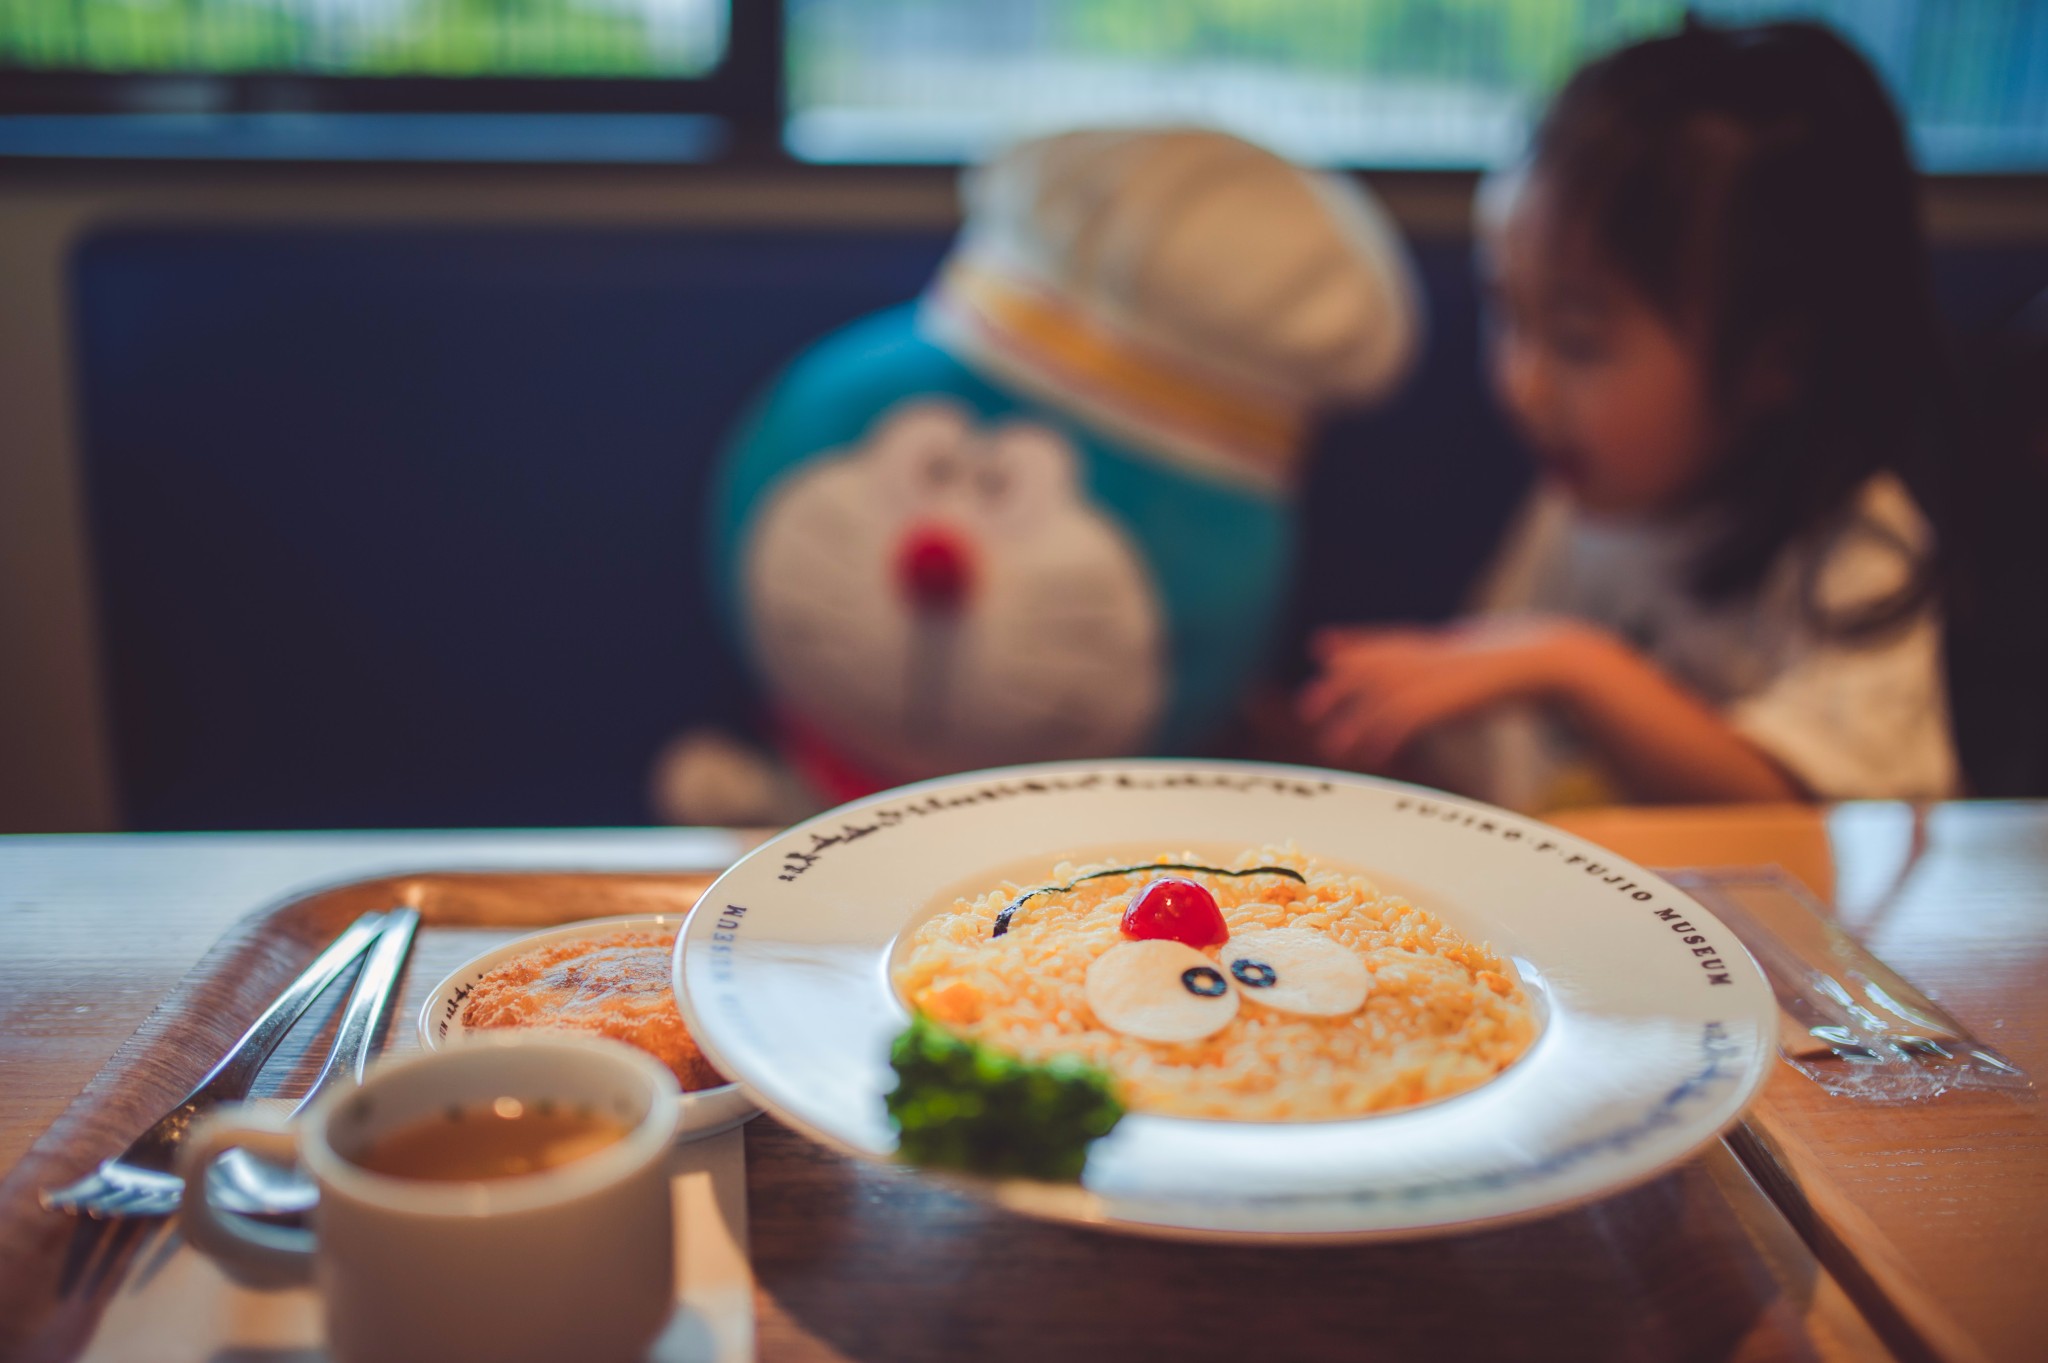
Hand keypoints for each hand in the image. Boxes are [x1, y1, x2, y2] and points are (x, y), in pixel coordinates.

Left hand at [1297, 616, 1595, 771]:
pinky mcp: (1446, 697)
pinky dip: (1385, 734)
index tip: (1322, 650)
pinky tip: (1372, 753)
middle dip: (1338, 686)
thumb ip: (1437, 665)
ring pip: (1381, 697)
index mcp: (1430, 645)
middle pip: (1369, 667)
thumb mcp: (1464, 662)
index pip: (1381, 641)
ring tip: (1334, 746)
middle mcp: (1425, 657)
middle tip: (1309, 709)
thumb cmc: (1505, 668)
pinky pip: (1406, 717)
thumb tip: (1421, 684)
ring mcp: (1433, 675)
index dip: (1350, 645)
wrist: (1539, 661)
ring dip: (1354, 721)